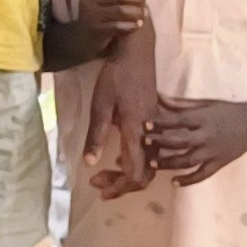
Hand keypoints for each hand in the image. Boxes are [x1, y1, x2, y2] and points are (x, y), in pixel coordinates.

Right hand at [76, 0, 148, 43]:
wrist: (85, 39)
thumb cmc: (101, 15)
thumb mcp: (102, 0)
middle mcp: (87, 0)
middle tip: (143, 2)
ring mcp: (90, 16)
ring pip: (120, 10)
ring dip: (136, 12)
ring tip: (144, 14)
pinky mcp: (96, 31)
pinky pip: (118, 26)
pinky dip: (132, 25)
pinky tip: (138, 25)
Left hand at [84, 32, 156, 195]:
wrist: (137, 54)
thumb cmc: (115, 77)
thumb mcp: (99, 105)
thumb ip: (96, 136)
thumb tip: (90, 163)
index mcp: (137, 131)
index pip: (136, 171)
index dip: (120, 186)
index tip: (102, 191)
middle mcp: (152, 134)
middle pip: (145, 172)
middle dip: (122, 184)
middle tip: (98, 185)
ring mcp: (156, 129)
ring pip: (148, 163)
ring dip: (127, 173)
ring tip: (104, 175)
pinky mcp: (156, 124)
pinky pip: (151, 152)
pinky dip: (135, 162)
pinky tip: (118, 158)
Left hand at [145, 94, 246, 186]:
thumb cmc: (227, 111)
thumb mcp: (205, 104)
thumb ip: (180, 104)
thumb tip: (157, 95)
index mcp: (203, 118)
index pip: (179, 120)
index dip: (161, 123)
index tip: (145, 124)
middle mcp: (208, 136)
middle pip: (181, 141)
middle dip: (162, 142)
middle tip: (146, 143)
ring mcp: (214, 151)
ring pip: (189, 160)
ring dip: (170, 163)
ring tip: (153, 164)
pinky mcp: (220, 163)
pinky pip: (203, 174)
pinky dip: (189, 180)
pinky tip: (174, 183)